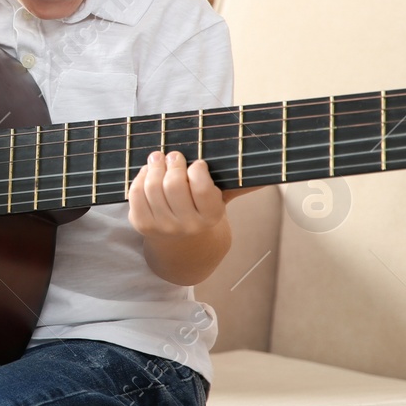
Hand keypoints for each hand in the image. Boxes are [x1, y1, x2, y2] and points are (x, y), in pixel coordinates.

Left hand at [127, 150, 252, 237]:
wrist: (184, 249)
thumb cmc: (202, 215)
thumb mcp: (221, 204)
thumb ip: (238, 187)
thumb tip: (270, 176)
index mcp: (211, 217)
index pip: (202, 188)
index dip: (197, 169)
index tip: (197, 163)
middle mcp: (187, 225)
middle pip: (173, 185)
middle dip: (173, 164)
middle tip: (174, 156)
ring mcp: (162, 226)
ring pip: (152, 187)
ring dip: (154, 166)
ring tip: (158, 158)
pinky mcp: (141, 225)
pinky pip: (135, 194)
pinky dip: (139, 178)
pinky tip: (147, 172)